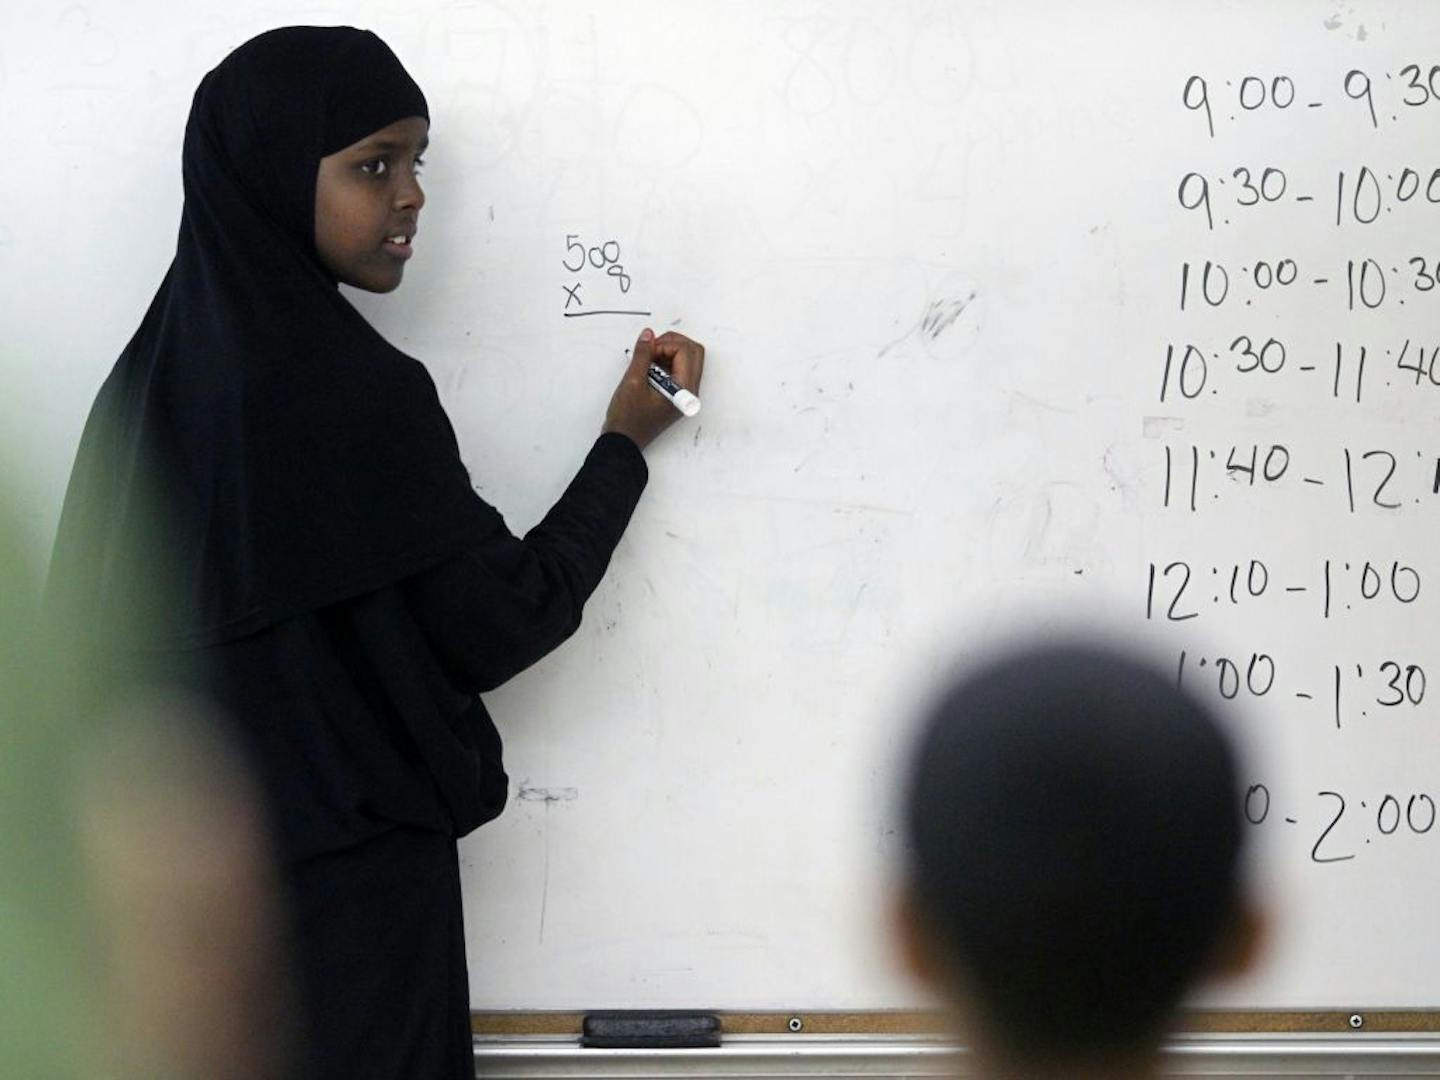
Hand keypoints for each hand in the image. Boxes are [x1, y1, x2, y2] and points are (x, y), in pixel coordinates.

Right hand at [602, 328, 704, 450]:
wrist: (623, 442)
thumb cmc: (628, 419)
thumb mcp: (633, 381)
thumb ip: (643, 354)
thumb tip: (648, 335)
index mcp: (684, 389)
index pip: (686, 351)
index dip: (665, 344)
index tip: (647, 351)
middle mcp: (690, 391)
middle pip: (693, 352)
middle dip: (671, 343)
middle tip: (650, 349)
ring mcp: (684, 393)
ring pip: (686, 359)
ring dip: (667, 352)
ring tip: (646, 362)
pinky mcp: (676, 394)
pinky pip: (677, 370)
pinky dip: (664, 362)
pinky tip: (647, 369)